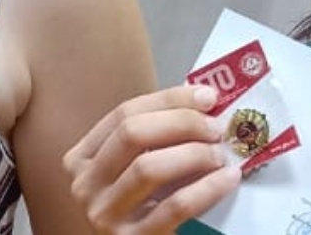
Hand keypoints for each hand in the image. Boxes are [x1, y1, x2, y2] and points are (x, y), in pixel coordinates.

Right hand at [63, 85, 241, 232]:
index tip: (207, 97)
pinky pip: (175, 206)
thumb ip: (155, 140)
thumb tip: (202, 104)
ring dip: (193, 154)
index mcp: (82, 158)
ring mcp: (104, 214)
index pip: (123, 113)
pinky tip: (228, 178)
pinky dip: (207, 188)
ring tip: (220, 154)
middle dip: (181, 123)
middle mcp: (85, 184)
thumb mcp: (135, 169)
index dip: (168, 100)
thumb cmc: (142, 208)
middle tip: (215, 127)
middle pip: (132, 134)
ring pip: (149, 168)